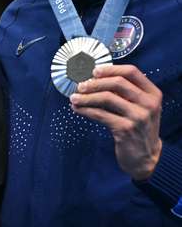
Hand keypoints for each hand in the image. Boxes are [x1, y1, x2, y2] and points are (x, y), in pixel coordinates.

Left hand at [70, 64, 162, 179]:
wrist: (145, 157)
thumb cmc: (138, 127)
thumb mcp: (140, 108)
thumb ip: (126, 93)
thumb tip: (96, 78)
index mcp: (153, 94)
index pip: (132, 72)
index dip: (111, 69)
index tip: (94, 71)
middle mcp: (148, 104)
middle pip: (117, 83)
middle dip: (95, 83)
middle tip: (80, 86)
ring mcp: (138, 117)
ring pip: (106, 98)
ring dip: (86, 97)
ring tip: (74, 98)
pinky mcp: (125, 129)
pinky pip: (100, 114)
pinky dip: (85, 110)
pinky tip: (77, 109)